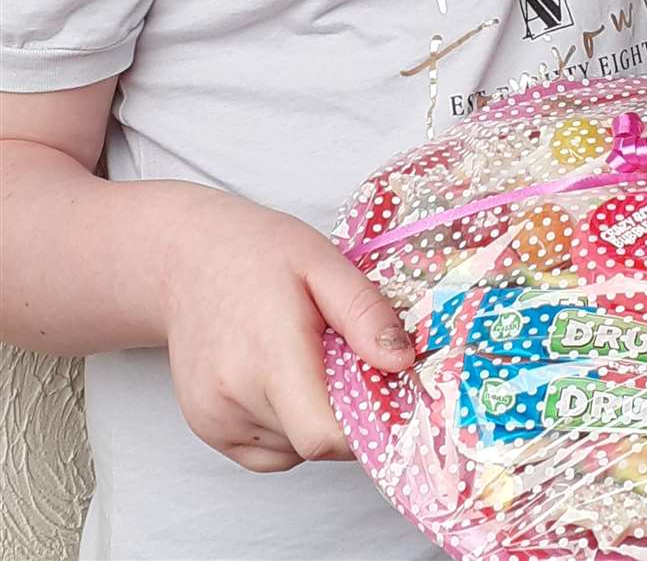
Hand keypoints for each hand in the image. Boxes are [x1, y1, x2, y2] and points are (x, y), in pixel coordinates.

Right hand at [162, 191, 412, 471]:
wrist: (185, 257)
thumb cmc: (257, 252)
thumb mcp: (322, 262)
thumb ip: (364, 313)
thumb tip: (402, 361)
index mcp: (269, 355)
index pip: (323, 435)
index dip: (366, 426)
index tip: (385, 391)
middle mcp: (234, 396)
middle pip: (313, 441)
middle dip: (344, 412)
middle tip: (345, 359)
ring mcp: (214, 419)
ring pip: (294, 450)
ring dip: (315, 418)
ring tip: (305, 359)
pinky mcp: (206, 428)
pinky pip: (269, 453)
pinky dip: (288, 427)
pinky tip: (282, 379)